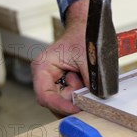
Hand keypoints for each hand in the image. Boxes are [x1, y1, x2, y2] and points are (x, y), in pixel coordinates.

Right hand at [31, 0, 89, 116]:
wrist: (87, 26)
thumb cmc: (83, 36)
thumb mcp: (87, 58)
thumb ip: (90, 79)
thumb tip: (95, 98)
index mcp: (42, 67)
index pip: (45, 96)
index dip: (60, 106)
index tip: (76, 110)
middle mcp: (43, 76)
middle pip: (54, 101)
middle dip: (71, 100)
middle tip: (86, 92)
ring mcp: (52, 80)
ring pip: (63, 100)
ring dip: (76, 94)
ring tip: (84, 76)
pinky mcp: (62, 82)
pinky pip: (70, 95)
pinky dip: (79, 91)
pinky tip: (84, 78)